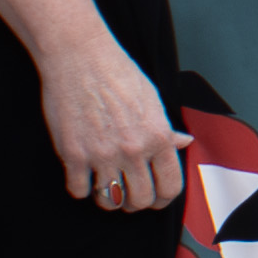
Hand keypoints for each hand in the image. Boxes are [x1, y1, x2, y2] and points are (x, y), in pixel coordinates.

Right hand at [34, 19, 187, 217]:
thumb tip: (184, 143)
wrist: (79, 55)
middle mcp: (133, 150)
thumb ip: (166, 128)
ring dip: (109, 199)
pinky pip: (78, 190)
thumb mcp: (152, 99)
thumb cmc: (117, 72)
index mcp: (158, 136)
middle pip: (141, 200)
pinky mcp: (73, 154)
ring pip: (110, 201)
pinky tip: (82, 175)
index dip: (163, 199)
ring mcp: (102, 154)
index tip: (155, 197)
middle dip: (135, 202)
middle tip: (128, 192)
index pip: (170, 187)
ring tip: (106, 185)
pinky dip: (81, 188)